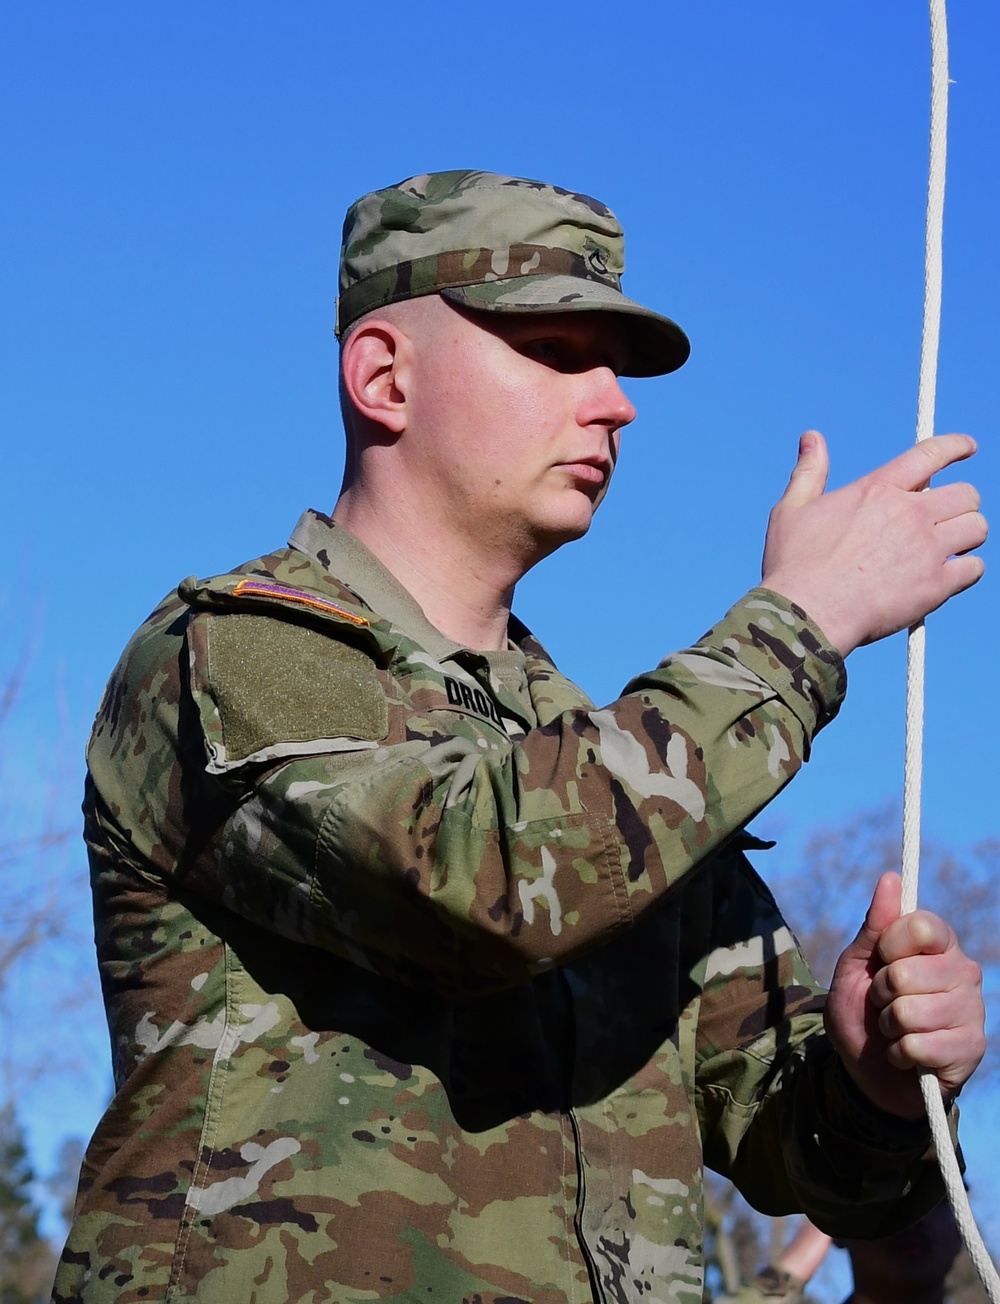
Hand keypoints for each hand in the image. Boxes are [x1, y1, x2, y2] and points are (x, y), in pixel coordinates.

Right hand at [762, 431, 986, 655]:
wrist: (807, 614)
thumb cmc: (794, 565)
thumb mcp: (792, 509)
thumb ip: (809, 471)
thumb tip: (811, 437)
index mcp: (877, 489)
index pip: (931, 454)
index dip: (956, 446)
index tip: (968, 446)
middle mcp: (909, 513)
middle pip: (965, 494)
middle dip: (961, 503)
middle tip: (946, 517)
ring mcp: (927, 548)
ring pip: (976, 528)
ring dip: (967, 535)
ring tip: (950, 547)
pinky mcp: (936, 585)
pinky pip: (974, 569)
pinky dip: (966, 571)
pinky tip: (948, 576)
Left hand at [824, 872, 984, 1119]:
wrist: (869, 1073)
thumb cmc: (862, 1013)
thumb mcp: (856, 966)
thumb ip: (875, 926)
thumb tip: (891, 877)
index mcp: (938, 944)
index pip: (921, 925)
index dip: (890, 944)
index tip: (880, 960)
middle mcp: (963, 971)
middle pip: (907, 972)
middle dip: (882, 993)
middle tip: (885, 1003)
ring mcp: (972, 1011)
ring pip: (910, 1011)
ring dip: (890, 1026)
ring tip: (896, 1030)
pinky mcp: (971, 1048)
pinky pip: (918, 1045)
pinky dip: (900, 1053)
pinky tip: (908, 1055)